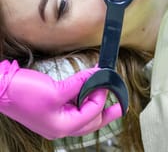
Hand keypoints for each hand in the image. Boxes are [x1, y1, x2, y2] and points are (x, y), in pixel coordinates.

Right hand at [0, 60, 120, 138]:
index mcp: (62, 126)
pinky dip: (83, 100)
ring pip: (83, 116)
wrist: (3, 89)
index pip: (92, 113)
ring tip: (107, 97)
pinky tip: (88, 93)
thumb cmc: (25, 94)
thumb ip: (79, 84)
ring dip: (95, 105)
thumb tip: (97, 76)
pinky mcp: (52, 109)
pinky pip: (74, 108)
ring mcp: (56, 119)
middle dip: (107, 112)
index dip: (101, 95)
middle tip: (121, 104)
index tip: (106, 79)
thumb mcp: (56, 90)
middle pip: (91, 121)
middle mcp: (61, 126)